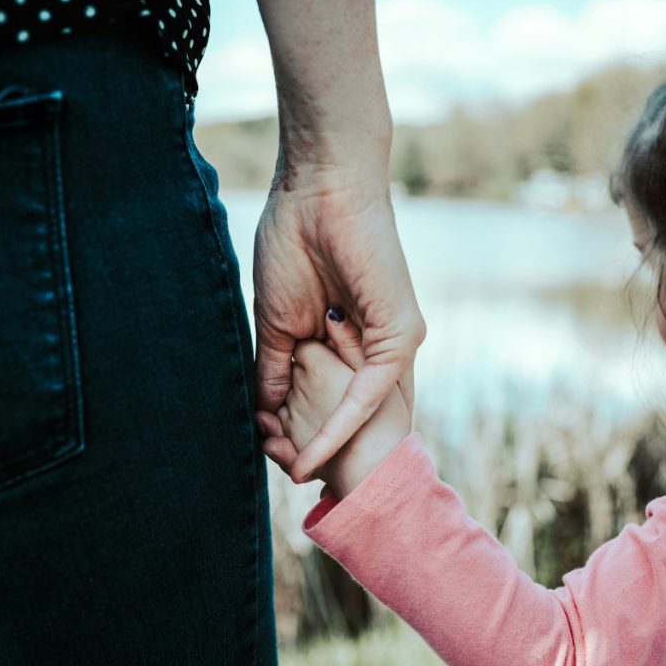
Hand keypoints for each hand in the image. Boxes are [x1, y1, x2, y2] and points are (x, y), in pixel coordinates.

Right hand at [253, 166, 424, 482]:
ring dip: (324, 446)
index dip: (304, 433)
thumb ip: (275, 370)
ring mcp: (395, 343)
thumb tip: (263, 415)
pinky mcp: (402, 334)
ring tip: (290, 474)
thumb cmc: (292, 243)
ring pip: (363, 413)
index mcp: (351, 342)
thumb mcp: (277, 322)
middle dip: (316, 449)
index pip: (334, 401)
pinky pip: (370, 393)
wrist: (315, 189)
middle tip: (282, 476)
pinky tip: (309, 452)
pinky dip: (339, 426)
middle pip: (352, 416)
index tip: (271, 458)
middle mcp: (378, 347)